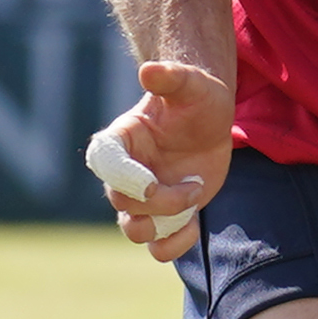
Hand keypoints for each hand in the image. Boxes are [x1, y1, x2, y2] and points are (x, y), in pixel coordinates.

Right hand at [92, 59, 232, 258]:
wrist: (211, 121)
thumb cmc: (198, 98)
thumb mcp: (191, 84)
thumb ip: (170, 78)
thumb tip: (148, 71)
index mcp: (121, 141)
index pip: (106, 164)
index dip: (125, 178)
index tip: (152, 182)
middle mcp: (125, 173)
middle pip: (122, 202)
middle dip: (160, 201)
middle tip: (195, 185)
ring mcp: (142, 198)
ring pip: (134, 231)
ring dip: (165, 226)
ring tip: (193, 202)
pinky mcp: (162, 216)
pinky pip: (156, 248)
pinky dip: (173, 244)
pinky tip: (195, 224)